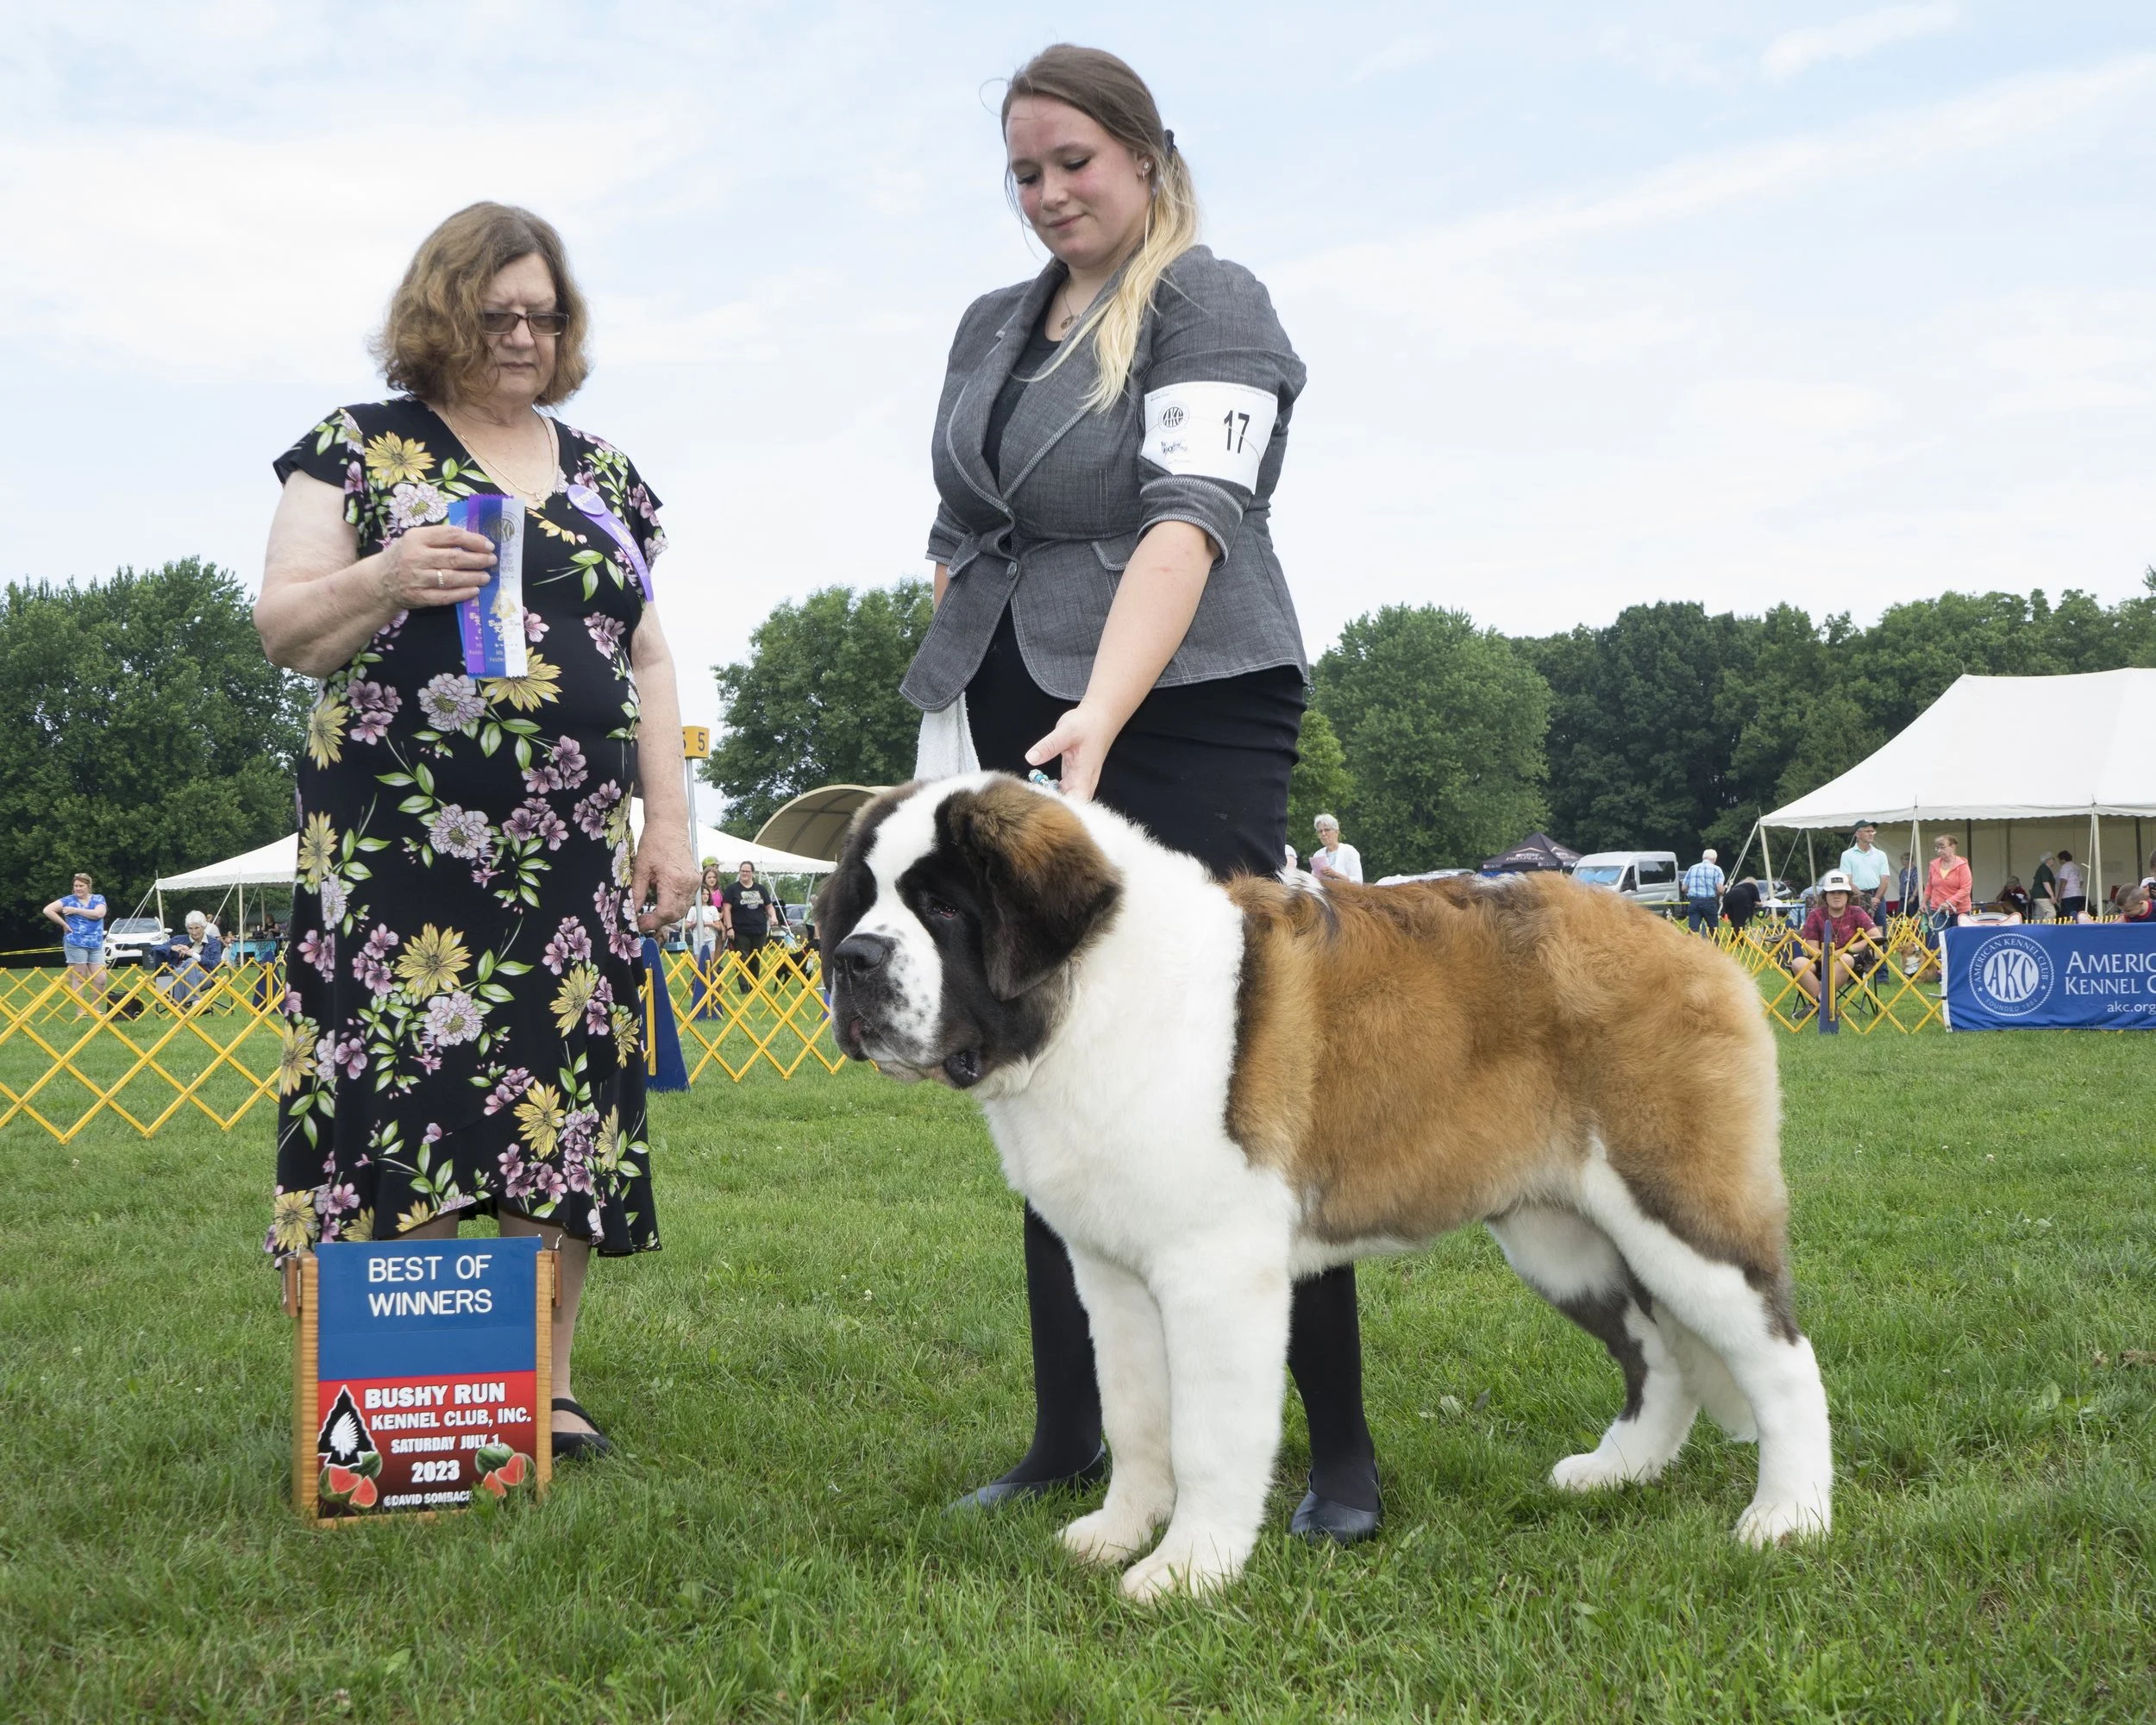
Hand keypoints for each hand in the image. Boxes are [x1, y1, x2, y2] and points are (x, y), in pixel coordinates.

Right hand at [377, 524, 495, 610]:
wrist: (380, 580)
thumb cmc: (404, 555)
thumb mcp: (415, 539)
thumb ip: (439, 537)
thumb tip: (473, 539)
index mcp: (416, 538)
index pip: (451, 535)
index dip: (473, 540)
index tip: (488, 545)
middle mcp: (416, 557)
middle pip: (454, 557)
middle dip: (477, 559)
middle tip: (492, 561)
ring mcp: (416, 579)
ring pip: (451, 578)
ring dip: (473, 577)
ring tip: (486, 576)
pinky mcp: (419, 597)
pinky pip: (445, 596)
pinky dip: (462, 594)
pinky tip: (475, 590)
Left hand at [633, 833, 698, 934]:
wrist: (670, 825)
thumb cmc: (654, 842)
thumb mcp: (640, 868)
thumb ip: (636, 893)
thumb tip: (631, 911)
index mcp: (674, 880)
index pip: (666, 912)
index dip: (651, 922)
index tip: (639, 923)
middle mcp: (688, 883)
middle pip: (676, 914)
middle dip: (658, 921)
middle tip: (642, 920)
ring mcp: (694, 882)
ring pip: (683, 910)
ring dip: (667, 915)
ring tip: (650, 912)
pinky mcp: (695, 879)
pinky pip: (686, 900)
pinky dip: (675, 905)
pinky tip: (662, 901)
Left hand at [1024, 701, 1121, 803]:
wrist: (1099, 719)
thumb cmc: (1086, 725)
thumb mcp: (1066, 731)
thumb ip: (1049, 745)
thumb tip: (1030, 759)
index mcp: (1084, 777)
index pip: (1076, 804)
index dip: (1061, 809)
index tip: (1041, 805)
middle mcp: (1083, 784)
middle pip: (1072, 808)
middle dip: (1053, 809)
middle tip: (1031, 803)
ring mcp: (1078, 782)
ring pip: (1067, 801)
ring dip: (1052, 801)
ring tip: (1032, 799)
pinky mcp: (1072, 778)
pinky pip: (1063, 792)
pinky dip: (1052, 793)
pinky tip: (1038, 790)